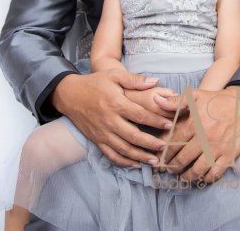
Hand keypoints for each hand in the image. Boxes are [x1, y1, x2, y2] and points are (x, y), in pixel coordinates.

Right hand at [51, 71, 172, 166]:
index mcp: (116, 103)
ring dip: (140, 156)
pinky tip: (136, 164)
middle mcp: (109, 120)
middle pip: (133, 136)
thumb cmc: (95, 83)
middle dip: (151, 143)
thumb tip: (155, 81)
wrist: (70, 95)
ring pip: (124, 149)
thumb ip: (135, 79)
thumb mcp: (114, 75)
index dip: (156, 121)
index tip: (169, 125)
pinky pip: (111, 155)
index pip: (140, 115)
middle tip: (165, 147)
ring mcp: (102, 133)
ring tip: (155, 160)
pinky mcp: (96, 140)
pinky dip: (124, 162)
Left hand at [156, 86, 239, 184]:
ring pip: (198, 170)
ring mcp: (217, 148)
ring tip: (183, 176)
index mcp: (195, 124)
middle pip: (183, 159)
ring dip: (187, 176)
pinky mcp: (229, 155)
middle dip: (173, 167)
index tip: (161, 159)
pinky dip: (207, 178)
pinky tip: (202, 177)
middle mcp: (204, 138)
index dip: (165, 154)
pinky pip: (215, 173)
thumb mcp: (196, 96)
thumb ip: (176, 101)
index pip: (174, 144)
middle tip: (170, 170)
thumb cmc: (217, 100)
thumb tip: (157, 100)